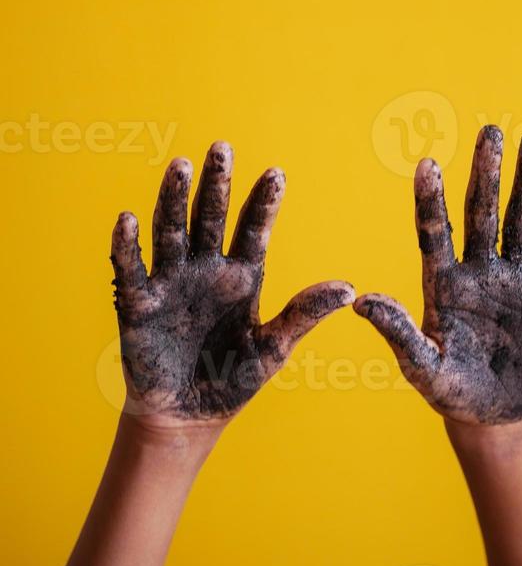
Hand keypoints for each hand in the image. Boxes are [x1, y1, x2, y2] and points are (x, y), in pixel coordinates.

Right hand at [111, 141, 353, 429]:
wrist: (189, 417)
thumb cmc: (234, 380)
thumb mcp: (274, 347)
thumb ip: (304, 314)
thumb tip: (350, 289)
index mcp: (242, 276)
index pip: (253, 229)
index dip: (263, 203)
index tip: (277, 173)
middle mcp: (205, 269)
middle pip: (210, 217)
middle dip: (216, 184)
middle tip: (222, 148)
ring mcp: (171, 283)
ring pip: (172, 231)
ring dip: (173, 199)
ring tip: (181, 166)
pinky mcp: (138, 304)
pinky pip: (130, 270)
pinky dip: (128, 246)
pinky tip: (129, 219)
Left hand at [354, 126, 521, 424]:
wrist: (492, 414)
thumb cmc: (448, 391)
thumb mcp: (421, 366)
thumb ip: (398, 333)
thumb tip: (361, 300)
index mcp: (440, 283)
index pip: (434, 232)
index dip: (430, 200)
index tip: (427, 164)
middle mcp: (476, 271)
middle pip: (480, 212)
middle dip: (484, 172)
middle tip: (489, 131)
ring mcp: (512, 279)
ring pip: (520, 221)